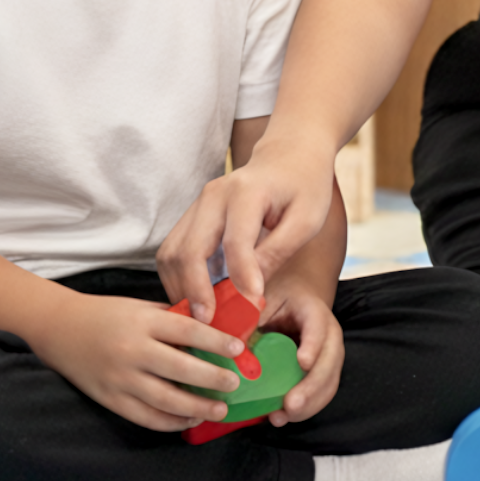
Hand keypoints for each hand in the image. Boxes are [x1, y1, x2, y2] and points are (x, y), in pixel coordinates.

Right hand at [33, 291, 250, 432]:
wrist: (59, 329)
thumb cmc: (108, 315)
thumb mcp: (141, 308)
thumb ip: (173, 320)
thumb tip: (214, 333)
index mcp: (143, 322)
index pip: (187, 331)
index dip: (216, 342)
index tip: (239, 349)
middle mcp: (133, 350)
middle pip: (181, 369)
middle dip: (213, 379)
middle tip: (234, 383)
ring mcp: (120, 378)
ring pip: (165, 399)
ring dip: (197, 407)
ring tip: (220, 409)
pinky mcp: (110, 399)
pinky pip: (145, 417)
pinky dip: (171, 422)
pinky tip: (190, 419)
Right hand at [158, 140, 337, 316]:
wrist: (289, 155)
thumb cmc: (305, 187)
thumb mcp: (307, 220)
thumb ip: (278, 252)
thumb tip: (251, 292)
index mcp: (247, 192)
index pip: (235, 243)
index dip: (240, 280)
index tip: (250, 310)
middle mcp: (214, 195)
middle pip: (189, 250)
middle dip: (196, 292)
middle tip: (210, 325)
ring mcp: (198, 204)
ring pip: (172, 253)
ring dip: (181, 289)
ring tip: (201, 319)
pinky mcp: (193, 215)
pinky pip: (173, 251)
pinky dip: (179, 279)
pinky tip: (196, 301)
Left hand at [256, 282, 346, 426]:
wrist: (301, 295)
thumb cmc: (280, 298)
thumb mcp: (264, 300)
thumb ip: (252, 320)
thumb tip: (231, 348)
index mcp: (314, 312)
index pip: (318, 329)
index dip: (312, 346)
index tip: (302, 363)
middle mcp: (329, 335)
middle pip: (329, 363)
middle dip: (311, 387)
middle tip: (290, 405)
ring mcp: (330, 355)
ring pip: (329, 383)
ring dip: (309, 404)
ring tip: (283, 417)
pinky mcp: (324, 372)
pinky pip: (322, 393)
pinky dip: (306, 409)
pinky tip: (283, 417)